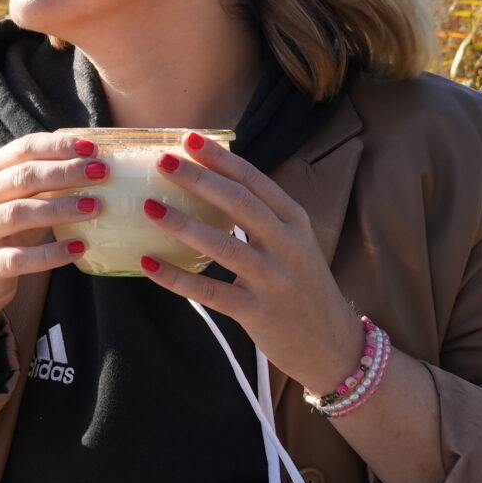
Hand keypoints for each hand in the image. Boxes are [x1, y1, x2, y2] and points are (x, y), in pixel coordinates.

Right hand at [0, 132, 100, 360]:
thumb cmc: (1, 231)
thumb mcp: (16, 200)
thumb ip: (43, 183)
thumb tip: (94, 166)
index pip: (24, 149)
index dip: (58, 146)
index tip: (91, 149)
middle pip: (24, 177)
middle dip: (65, 172)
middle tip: (100, 173)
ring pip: (20, 213)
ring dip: (60, 208)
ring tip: (93, 207)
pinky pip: (20, 258)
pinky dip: (51, 254)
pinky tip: (78, 248)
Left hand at [135, 132, 366, 395]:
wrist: (332, 344)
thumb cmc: (303, 286)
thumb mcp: (295, 243)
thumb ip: (264, 216)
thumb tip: (212, 183)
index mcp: (295, 221)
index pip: (255, 180)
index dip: (221, 159)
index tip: (189, 139)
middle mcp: (287, 245)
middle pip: (239, 203)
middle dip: (199, 180)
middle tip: (163, 162)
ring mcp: (273, 279)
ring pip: (224, 245)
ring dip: (183, 224)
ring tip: (149, 207)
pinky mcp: (257, 312)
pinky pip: (210, 291)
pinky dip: (177, 278)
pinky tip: (149, 264)